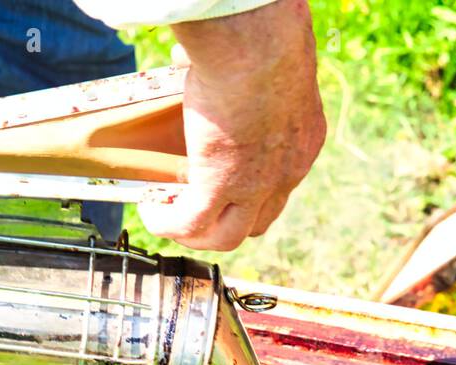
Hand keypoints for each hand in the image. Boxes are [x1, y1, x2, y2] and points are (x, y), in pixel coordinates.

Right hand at [139, 0, 325, 251]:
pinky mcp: (220, 184)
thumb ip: (236, 71)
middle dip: (226, 222)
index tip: (222, 183)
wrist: (257, 45)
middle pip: (257, 222)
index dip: (249, 192)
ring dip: (197, 233)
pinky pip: (191, 222)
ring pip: (227, 235)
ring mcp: (256, 184)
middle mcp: (286, 171)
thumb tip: (191, 58)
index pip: (280, 186)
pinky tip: (152, 211)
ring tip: (170, 217)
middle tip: (194, 208)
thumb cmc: (262, 38)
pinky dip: (169, 223)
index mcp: (303, 141)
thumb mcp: (261, 65)